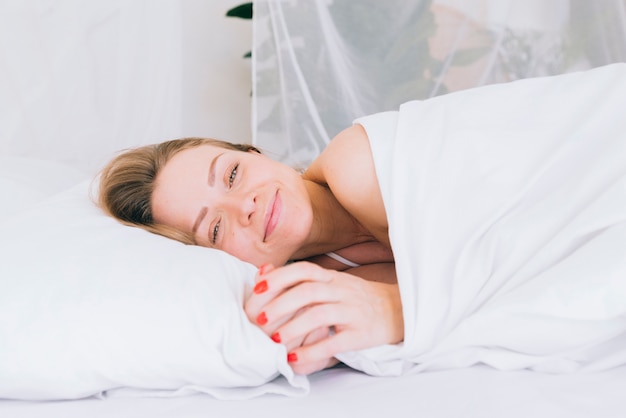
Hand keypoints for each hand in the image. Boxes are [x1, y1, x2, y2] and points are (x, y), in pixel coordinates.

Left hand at [244, 261, 402, 374]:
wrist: (397, 310)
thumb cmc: (355, 298)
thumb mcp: (331, 283)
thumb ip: (300, 279)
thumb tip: (264, 273)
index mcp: (332, 278)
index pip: (303, 270)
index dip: (279, 277)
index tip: (257, 289)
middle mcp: (342, 291)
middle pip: (308, 292)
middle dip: (280, 305)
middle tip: (260, 319)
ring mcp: (353, 312)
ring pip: (320, 315)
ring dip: (294, 328)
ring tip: (275, 340)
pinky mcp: (361, 334)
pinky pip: (335, 342)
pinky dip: (313, 351)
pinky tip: (295, 358)